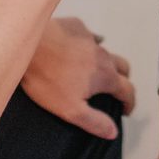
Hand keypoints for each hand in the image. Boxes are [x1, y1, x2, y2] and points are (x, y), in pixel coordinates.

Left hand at [22, 15, 134, 140]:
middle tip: (114, 91)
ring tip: (96, 72)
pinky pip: (89, 36)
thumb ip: (94, 121)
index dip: (129, 103)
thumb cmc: (48, 79)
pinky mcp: (76, 27)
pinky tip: (79, 49)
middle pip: (124, 67)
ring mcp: (90, 39)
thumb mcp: (70, 110)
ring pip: (106, 51)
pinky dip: (90, 45)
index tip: (125, 111)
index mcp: (106, 76)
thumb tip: (113, 131)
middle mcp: (103, 56)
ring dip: (107, 63)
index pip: (127, 91)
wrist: (29, 45)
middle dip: (124, 80)